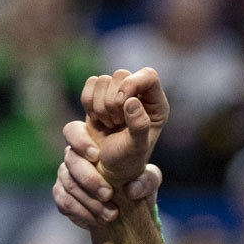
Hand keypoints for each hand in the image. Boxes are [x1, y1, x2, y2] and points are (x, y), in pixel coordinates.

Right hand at [54, 128, 162, 229]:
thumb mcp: (148, 180)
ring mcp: (65, 175)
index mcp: (91, 142)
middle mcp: (74, 156)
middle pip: (71, 160)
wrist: (125, 210)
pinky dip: (83, 212)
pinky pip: (65, 202)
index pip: (73, 131)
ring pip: (69, 184)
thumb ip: (148, 179)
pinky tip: (99, 220)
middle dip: (90, 179)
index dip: (80, 141)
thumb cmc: (135, 184)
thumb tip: (132, 190)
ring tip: (112, 214)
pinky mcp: (61, 195)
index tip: (97, 156)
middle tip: (108, 194)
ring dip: (91, 201)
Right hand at [79, 68, 168, 185]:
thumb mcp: (136, 148)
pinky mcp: (101, 95)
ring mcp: (119, 93)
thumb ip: (139, 126)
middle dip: (112, 102)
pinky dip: (88, 103)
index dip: (131, 85)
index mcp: (156, 105)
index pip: (148, 76)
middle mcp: (139, 95)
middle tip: (115, 124)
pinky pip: (90, 84)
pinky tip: (97, 120)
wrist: (108, 169)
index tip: (122, 104)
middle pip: (121, 75)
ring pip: (102, 80)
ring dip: (100, 106)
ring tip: (108, 125)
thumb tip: (132, 101)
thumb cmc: (126, 161)